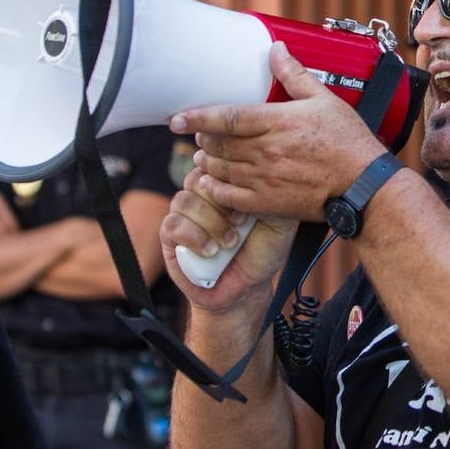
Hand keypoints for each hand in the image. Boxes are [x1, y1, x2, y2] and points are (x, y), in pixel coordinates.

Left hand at [160, 41, 384, 309]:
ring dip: (206, 161)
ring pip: (219, 169)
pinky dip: (213, 189)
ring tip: (205, 155)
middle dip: (203, 137)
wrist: (363, 186)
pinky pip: (229, 197)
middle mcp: (266, 151)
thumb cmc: (348, 142)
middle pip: (218, 143)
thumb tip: (276, 49)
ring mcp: (264, 179)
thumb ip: (295, 75)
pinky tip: (209, 182)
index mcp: (277, 122)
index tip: (176, 118)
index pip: (227, 117)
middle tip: (202, 133)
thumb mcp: (324, 100)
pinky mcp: (268, 203)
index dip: (197, 116)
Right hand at [160, 164, 299, 310]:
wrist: (246, 287)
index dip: (231, 182)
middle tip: (241, 222)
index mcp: (226, 182)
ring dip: (211, 222)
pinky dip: (195, 238)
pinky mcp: (170, 234)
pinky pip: (173, 224)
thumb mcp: (280, 220)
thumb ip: (272, 195)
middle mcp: (202, 192)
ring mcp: (184, 211)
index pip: (218, 161)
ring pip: (185, 200)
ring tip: (230, 242)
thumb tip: (261, 173)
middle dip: (222, 202)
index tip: (249, 209)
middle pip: (199, 177)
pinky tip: (211, 252)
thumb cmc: (263, 250)